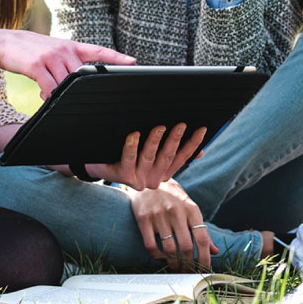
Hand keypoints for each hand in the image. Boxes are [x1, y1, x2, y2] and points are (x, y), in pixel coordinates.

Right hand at [0, 30, 135, 98]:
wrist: (4, 42)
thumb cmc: (32, 51)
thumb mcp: (54, 51)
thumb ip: (68, 64)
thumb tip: (77, 85)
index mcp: (71, 46)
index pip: (98, 51)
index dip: (116, 56)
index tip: (133, 61)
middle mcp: (64, 49)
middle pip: (82, 75)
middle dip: (82, 88)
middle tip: (83, 99)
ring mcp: (50, 56)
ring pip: (66, 83)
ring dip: (60, 93)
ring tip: (50, 94)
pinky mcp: (36, 65)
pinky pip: (49, 87)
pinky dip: (48, 95)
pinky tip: (44, 95)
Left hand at [86, 122, 205, 190]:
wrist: (101, 167)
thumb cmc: (129, 157)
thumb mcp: (154, 157)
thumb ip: (174, 154)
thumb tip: (200, 152)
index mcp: (163, 174)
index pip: (182, 158)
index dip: (193, 144)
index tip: (202, 129)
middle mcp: (153, 179)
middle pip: (167, 157)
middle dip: (175, 140)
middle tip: (181, 124)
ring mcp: (138, 179)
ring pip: (149, 158)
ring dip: (155, 141)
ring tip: (160, 127)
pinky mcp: (122, 176)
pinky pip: (128, 159)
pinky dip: (132, 146)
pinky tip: (134, 134)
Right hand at [129, 179, 218, 267]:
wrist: (149, 177)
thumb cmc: (173, 197)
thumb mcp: (190, 209)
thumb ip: (202, 230)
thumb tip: (215, 251)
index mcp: (192, 209)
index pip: (202, 239)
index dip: (205, 258)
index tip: (204, 270)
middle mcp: (176, 211)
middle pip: (186, 247)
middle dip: (189, 265)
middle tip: (188, 272)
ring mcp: (158, 215)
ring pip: (169, 249)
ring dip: (174, 264)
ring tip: (176, 268)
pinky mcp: (143, 219)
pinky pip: (151, 245)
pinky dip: (158, 257)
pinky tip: (162, 258)